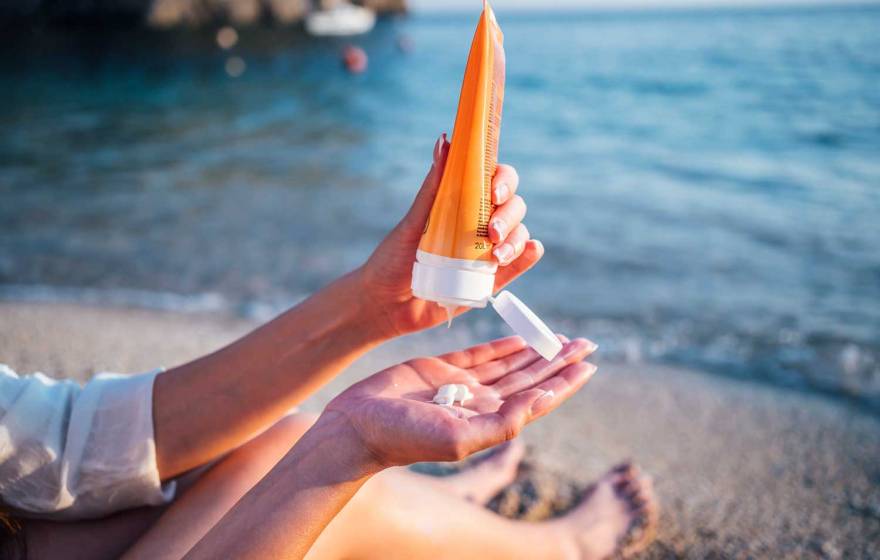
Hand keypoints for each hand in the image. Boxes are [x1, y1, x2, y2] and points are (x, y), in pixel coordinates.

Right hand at [323, 335, 596, 466]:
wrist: (358, 425)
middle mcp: (480, 403)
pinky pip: (480, 354)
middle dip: (559, 361)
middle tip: (587, 343)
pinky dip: (502, 345)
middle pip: (530, 378)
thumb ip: (504, 421)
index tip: (589, 364)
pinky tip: (521, 337)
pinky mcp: (441, 369)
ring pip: (509, 364)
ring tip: (562, 338)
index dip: (564, 382)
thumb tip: (545, 401)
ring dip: (536, 351)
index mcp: (489, 420)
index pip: (538, 399)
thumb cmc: (403, 437)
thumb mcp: (460, 436)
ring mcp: (461, 386)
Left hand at [359, 133, 543, 337]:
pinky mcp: (490, 280)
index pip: (494, 180)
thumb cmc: (394, 258)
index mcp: (462, 204)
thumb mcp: (413, 222)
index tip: (494, 191)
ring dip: (516, 240)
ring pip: (519, 235)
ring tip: (496, 256)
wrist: (385, 305)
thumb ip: (433, 186)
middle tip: (490, 231)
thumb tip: (444, 141)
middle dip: (508, 215)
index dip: (503, 180)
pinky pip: (517, 266)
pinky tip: (533, 250)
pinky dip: (528, 256)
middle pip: (512, 207)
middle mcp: (478, 224)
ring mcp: (486, 252)